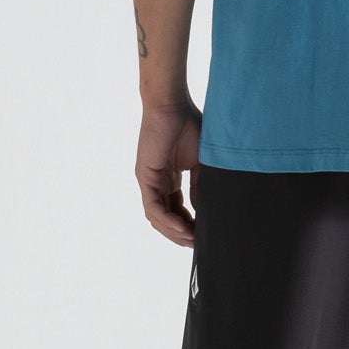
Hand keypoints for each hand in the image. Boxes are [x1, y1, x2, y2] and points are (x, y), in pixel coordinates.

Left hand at [136, 99, 203, 247]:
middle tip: (198, 243)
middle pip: (165, 218)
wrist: (173, 105)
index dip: (189, 224)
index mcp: (170, 178)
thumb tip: (203, 210)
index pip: (177, 210)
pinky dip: (167, 220)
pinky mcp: (144, 177)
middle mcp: (158, 183)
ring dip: (174, 231)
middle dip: (181, 233)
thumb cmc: (189, 126)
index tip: (204, 233)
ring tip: (192, 239)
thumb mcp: (200, 163)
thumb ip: (199, 187)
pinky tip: (182, 227)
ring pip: (157, 217)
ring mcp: (149, 181)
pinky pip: (153, 206)